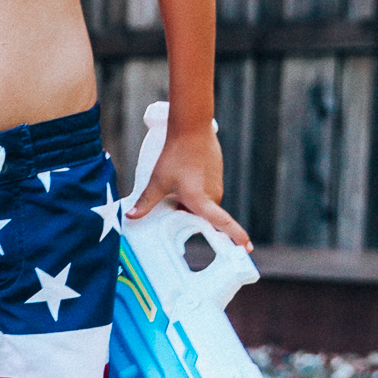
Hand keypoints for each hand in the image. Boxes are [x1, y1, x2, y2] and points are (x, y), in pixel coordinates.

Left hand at [127, 123, 251, 248]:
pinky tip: (181, 180)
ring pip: (203, 203)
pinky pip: (205, 191)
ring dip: (190, 203)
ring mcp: (216, 185)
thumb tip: (131, 217)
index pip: (223, 224)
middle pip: (203, 216)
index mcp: (202, 201)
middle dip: (189, 217)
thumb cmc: (176, 155)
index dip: (236, 237)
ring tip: (174, 191)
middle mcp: (213, 195)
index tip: (247, 249)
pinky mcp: (215, 175)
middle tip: (172, 212)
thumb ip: (146, 202)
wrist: (192, 128)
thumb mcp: (158, 181)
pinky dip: (194, 192)